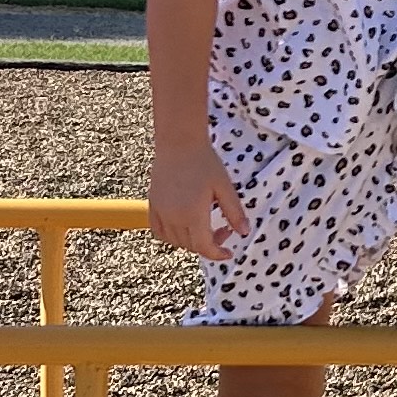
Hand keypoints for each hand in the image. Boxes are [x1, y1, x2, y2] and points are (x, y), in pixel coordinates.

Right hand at [147, 136, 247, 263]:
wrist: (179, 142)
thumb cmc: (204, 162)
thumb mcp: (225, 187)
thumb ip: (234, 212)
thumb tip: (244, 233)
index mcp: (193, 214)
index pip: (204, 247)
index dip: (218, 254)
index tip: (229, 252)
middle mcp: (173, 217)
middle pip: (191, 246)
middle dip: (209, 244)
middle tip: (224, 229)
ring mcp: (160, 211)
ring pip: (175, 241)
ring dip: (191, 242)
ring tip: (205, 226)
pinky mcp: (152, 204)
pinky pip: (158, 231)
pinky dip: (171, 236)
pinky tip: (184, 226)